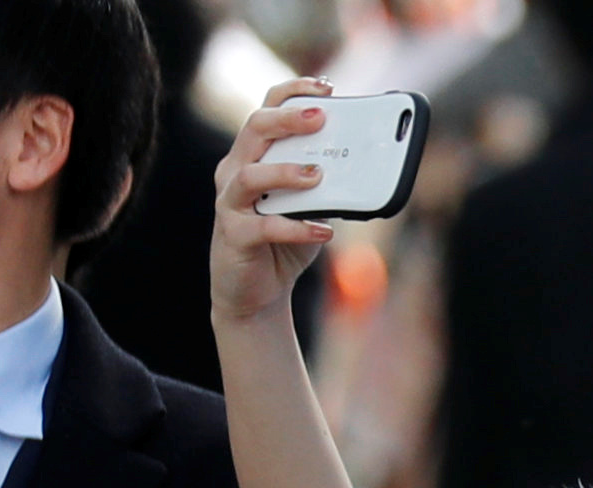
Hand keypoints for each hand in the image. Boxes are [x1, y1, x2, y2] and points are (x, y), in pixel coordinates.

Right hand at [212, 82, 335, 326]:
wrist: (257, 294)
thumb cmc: (283, 243)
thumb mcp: (310, 208)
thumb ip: (326, 186)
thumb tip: (362, 166)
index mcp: (253, 157)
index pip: (265, 111)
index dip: (291, 93)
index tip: (324, 88)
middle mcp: (235, 171)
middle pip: (254, 130)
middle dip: (288, 119)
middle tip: (321, 119)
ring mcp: (230, 202)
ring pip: (249, 174)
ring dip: (286, 171)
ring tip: (318, 176)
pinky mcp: (235, 235)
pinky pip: (263, 225)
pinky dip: (296, 227)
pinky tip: (323, 233)